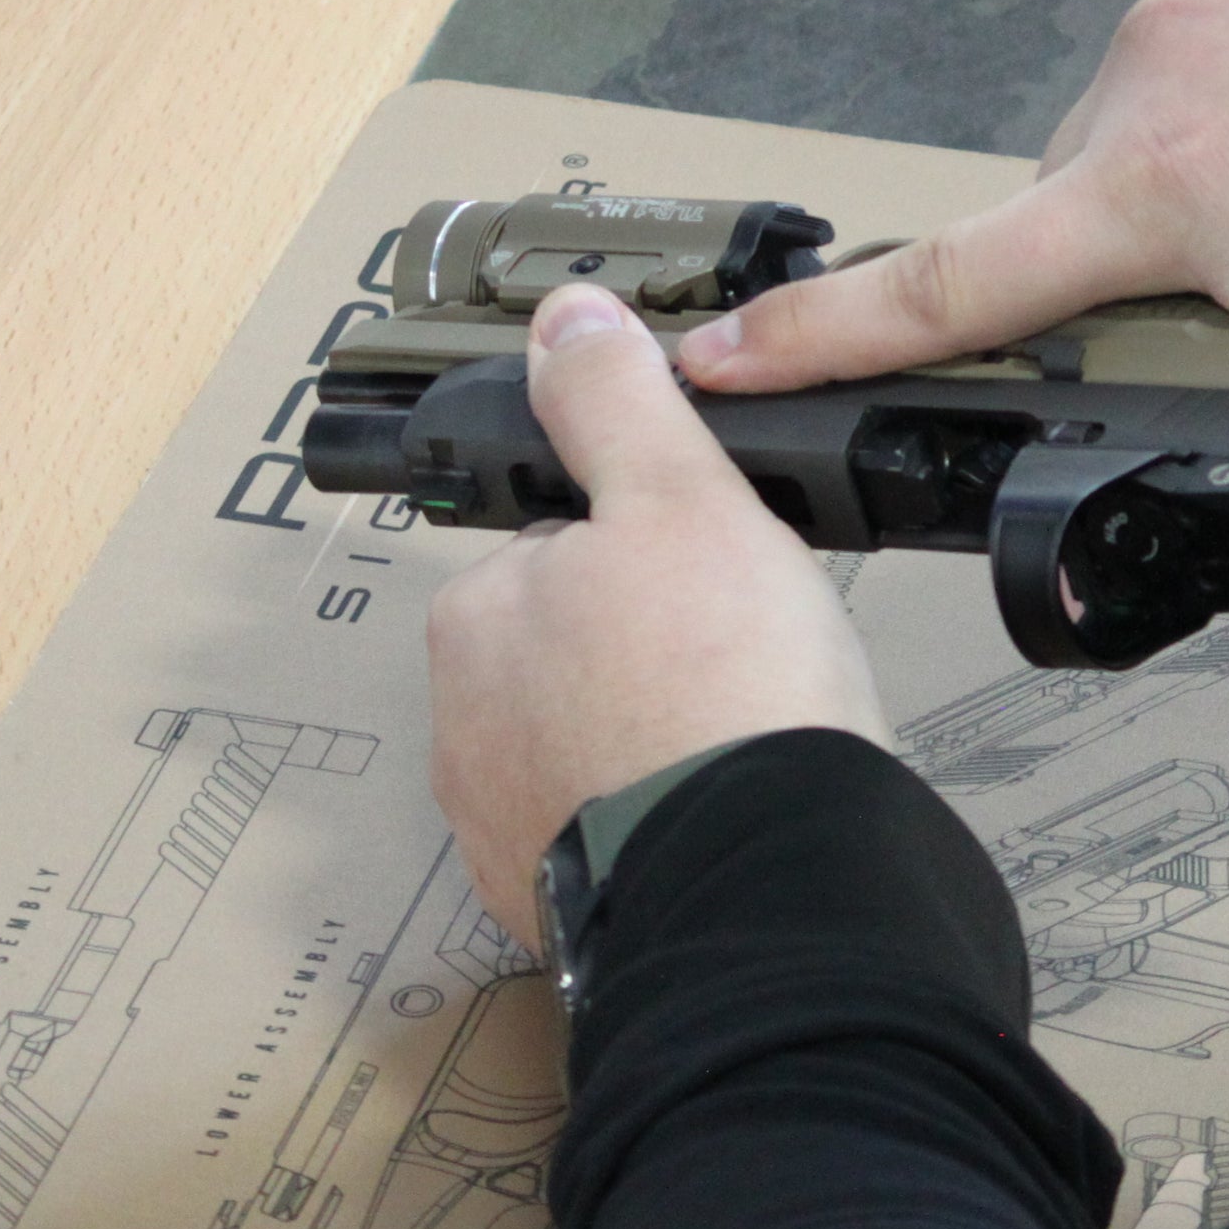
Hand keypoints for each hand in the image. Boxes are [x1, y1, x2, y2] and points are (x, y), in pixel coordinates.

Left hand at [427, 282, 891, 935]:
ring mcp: (506, 829)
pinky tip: (723, 808)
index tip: (708, 572)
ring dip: (651, 737)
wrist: (762, 886)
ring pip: (589, 746)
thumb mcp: (682, 496)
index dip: (644, 548)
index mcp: (479, 617)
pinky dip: (662, 819)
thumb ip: (617, 401)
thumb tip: (566, 317)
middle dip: (643, 648)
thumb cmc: (721, 693)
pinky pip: (612, 835)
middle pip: (569, 650)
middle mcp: (466, 728)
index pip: (556, 548)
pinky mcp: (560, 910)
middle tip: (740, 654)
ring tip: (742, 737)